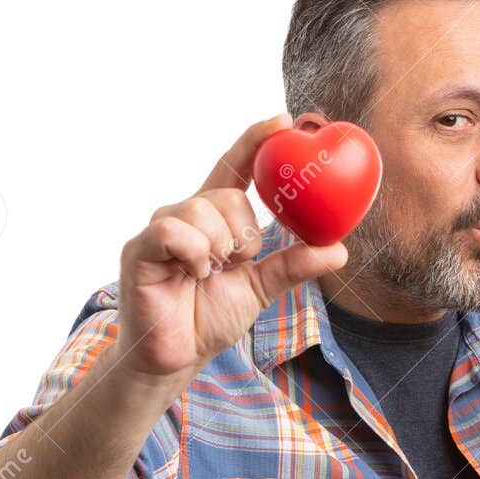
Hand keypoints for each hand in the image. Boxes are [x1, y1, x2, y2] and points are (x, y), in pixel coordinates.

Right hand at [111, 115, 348, 382]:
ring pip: (203, 211)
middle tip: (235, 263)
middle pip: (227, 196)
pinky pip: (175, 230)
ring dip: (219, 248)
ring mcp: (161, 229)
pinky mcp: (140, 247)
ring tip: (209, 274)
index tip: (284, 121)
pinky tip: (192, 274)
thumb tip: (339, 250)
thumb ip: (293, 265)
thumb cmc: (209, 318)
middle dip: (243, 233)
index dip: (256, 142)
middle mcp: (185, 215)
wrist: (176, 357)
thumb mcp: (261, 288)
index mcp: (214, 219)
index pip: (235, 168)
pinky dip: (194, 253)